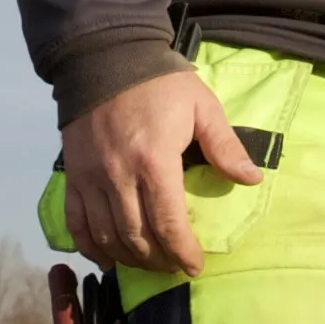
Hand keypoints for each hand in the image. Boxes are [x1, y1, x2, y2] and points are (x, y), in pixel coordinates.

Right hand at [60, 67, 261, 275]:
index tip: (195, 267)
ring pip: (107, 236)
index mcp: (154, 161)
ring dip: (130, 259)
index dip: (183, 252)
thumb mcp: (201, 105)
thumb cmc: (159, 82)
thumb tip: (252, 180)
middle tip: (175, 267)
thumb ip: (225, 145)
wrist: (104, 56)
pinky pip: (76, 223)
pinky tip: (108, 259)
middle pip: (138, 237)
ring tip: (150, 264)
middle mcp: (118, 176)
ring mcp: (90, 178)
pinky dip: (90, 248)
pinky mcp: (72, 176)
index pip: (168, 223)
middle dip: (160, 261)